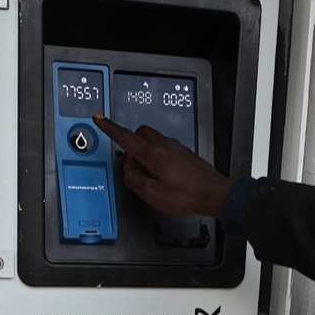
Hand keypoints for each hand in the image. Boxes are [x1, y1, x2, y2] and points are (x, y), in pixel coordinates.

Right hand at [93, 114, 235, 217]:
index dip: (110, 128)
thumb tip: (129, 175)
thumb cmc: (187, 195)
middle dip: (130, 146)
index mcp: (154, 153)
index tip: (100, 119)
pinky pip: (164, 149)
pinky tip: (162, 176)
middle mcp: (165, 146)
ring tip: (148, 176)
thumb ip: (135, 182)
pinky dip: (157, 158)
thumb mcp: (152, 195)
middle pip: (139, 134)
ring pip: (152, 141)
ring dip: (145, 154)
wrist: (214, 194)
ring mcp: (176, 148)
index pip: (125, 137)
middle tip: (132, 168)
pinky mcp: (184, 154)